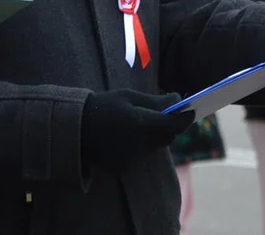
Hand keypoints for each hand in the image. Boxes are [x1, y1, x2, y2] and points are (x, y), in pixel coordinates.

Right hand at [80, 90, 194, 173]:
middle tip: (163, 115)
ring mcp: (131, 158)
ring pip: (155, 147)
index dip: (185, 118)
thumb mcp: (127, 96)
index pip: (174, 124)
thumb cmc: (103, 106)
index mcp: (139, 122)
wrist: (73, 128)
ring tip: (136, 124)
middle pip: (167, 137)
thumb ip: (155, 100)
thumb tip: (178, 99)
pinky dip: (139, 146)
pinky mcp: (123, 167)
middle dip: (169, 126)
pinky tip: (124, 136)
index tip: (191, 110)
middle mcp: (138, 143)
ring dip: (153, 136)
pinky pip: (141, 156)